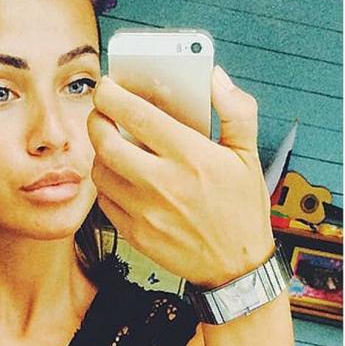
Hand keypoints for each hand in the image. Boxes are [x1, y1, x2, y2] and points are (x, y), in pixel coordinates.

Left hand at [87, 66, 274, 288]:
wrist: (236, 268)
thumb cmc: (241, 209)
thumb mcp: (248, 155)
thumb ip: (235, 110)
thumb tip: (215, 77)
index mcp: (191, 157)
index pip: (138, 116)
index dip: (113, 96)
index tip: (107, 86)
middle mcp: (164, 183)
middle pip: (106, 142)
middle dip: (96, 119)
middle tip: (101, 112)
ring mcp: (145, 211)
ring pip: (100, 171)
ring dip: (99, 152)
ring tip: (111, 145)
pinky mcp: (134, 233)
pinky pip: (105, 201)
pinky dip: (106, 183)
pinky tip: (118, 176)